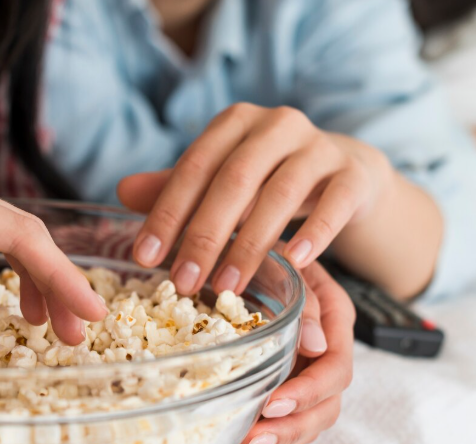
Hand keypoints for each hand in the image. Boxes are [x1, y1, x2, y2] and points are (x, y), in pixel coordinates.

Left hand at [119, 103, 391, 295]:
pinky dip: (314, 232)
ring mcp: (320, 146)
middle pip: (234, 180)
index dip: (167, 213)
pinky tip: (294, 262)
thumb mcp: (222, 181)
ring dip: (251, 243)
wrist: (345, 172)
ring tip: (227, 287)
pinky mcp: (354, 173)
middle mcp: (277, 124)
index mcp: (235, 123)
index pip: (193, 167)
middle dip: (205, 235)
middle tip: (184, 282)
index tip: (144, 257)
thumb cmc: (269, 180)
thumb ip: (177, 186)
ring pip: (281, 193)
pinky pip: (334, 203)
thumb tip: (121, 191)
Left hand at [233, 260, 353, 443]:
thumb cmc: (268, 251)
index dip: (308, 392)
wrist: (253, 244)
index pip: (336, 368)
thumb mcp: (287, 265)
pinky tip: (240, 442)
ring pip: (310, 418)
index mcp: (334, 319)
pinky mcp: (287, 379)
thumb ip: (306, 302)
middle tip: (253, 439)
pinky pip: (288, 418)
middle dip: (291, 427)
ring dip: (279, 439)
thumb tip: (316, 344)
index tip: (272, 404)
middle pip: (327, 404)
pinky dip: (268, 434)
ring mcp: (307, 368)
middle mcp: (326, 349)